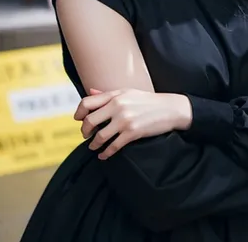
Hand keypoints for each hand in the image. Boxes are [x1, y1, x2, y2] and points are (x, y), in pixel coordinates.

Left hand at [74, 88, 191, 159]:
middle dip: (85, 131)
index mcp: (114, 95)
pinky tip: (103, 155)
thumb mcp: (127, 92)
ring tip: (93, 147)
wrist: (169, 108)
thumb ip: (107, 94)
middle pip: (90, 121)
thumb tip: (89, 92)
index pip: (87, 102)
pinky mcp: (132, 133)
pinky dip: (105, 153)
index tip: (78, 119)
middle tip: (86, 135)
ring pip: (100, 136)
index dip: (79, 112)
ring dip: (93, 144)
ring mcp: (124, 120)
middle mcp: (117, 106)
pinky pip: (113, 146)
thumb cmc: (147, 100)